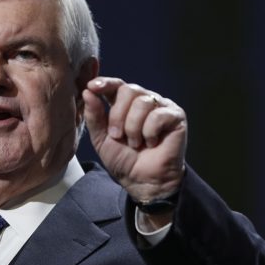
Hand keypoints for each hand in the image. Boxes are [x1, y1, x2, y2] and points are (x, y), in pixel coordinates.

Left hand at [83, 77, 186, 202]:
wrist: (143, 181)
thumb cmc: (125, 161)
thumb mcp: (102, 139)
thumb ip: (94, 116)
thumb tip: (88, 91)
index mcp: (126, 104)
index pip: (117, 84)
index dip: (106, 83)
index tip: (93, 87)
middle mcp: (144, 101)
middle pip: (128, 90)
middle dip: (118, 115)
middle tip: (117, 135)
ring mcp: (161, 107)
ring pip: (142, 102)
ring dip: (134, 127)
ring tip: (136, 143)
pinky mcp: (176, 116)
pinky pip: (158, 115)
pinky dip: (150, 132)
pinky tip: (152, 143)